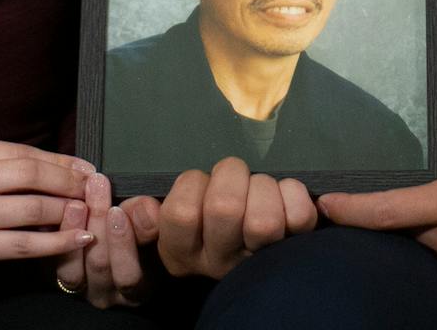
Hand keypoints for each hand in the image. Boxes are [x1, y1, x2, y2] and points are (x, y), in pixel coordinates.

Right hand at [0, 139, 95, 289]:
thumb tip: (58, 166)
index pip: (21, 151)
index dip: (59, 160)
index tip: (86, 168)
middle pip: (29, 173)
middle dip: (68, 181)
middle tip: (94, 189)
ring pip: (31, 207)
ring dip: (67, 211)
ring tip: (89, 214)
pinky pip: (23, 244)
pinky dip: (56, 242)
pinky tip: (78, 239)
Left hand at [54, 174, 161, 307]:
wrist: (115, 232)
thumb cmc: (142, 231)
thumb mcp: (151, 227)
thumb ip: (148, 220)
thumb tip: (146, 206)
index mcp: (137, 289)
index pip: (129, 274)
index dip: (123, 243)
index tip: (117, 210)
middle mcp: (107, 295)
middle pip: (98, 264)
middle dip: (97, 222)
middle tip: (97, 187)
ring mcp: (82, 288)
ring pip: (72, 267)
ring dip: (74, 228)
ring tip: (77, 200)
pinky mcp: (60, 277)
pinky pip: (52, 262)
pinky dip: (56, 235)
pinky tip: (59, 209)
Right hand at [156, 157, 315, 278]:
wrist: (255, 259)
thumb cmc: (207, 224)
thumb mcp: (171, 222)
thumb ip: (145, 212)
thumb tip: (138, 208)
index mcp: (183, 252)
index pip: (181, 212)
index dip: (195, 184)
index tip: (202, 186)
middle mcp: (219, 261)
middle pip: (224, 208)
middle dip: (232, 176)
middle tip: (235, 181)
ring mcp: (257, 259)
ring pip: (263, 218)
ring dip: (264, 187)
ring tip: (260, 191)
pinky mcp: (294, 250)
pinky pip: (298, 217)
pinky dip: (295, 194)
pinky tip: (286, 197)